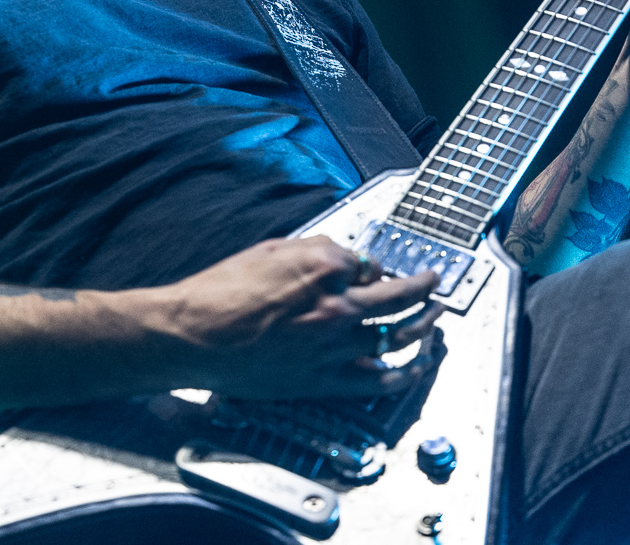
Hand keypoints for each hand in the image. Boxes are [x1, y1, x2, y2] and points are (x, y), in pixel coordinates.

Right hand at [150, 236, 442, 399]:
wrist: (193, 336)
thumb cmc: (221, 292)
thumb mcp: (269, 250)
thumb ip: (313, 250)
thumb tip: (341, 256)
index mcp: (324, 266)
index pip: (367, 261)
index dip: (370, 264)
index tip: (372, 267)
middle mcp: (338, 304)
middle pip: (399, 295)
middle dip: (422, 286)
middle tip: (433, 281)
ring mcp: (336, 345)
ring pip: (398, 336)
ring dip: (424, 325)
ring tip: (436, 318)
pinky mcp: (326, 379)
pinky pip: (379, 378)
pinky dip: (404, 373)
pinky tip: (416, 366)